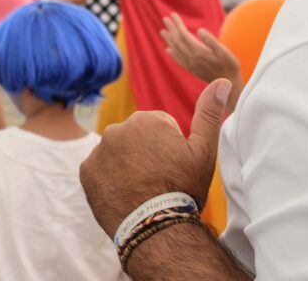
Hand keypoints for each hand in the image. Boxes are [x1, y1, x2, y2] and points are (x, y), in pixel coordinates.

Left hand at [80, 79, 232, 237]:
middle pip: (135, 139)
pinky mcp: (86, 171)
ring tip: (141, 189)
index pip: (158, 128)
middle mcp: (118, 128)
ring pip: (117, 153)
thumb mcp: (204, 151)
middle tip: (158, 179)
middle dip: (145, 154)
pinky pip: (99, 169)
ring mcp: (99, 150)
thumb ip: (210, 113)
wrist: (156, 228)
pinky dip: (108, 179)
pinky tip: (124, 194)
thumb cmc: (183, 188)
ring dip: (126, 165)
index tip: (173, 168)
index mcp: (146, 119)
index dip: (169, 149)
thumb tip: (221, 80)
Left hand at [161, 13, 241, 91]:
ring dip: (169, 40)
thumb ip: (211, 41)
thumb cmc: (229, 66)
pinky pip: (178, 60)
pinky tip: (168, 50)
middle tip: (165, 19)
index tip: (172, 14)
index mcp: (198, 51)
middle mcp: (191, 58)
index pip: (183, 35)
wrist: (228, 86)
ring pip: (176, 50)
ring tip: (162, 31)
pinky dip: (172, 54)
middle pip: (177, 41)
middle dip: (171, 29)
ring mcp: (190, 65)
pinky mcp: (192, 70)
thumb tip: (199, 30)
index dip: (178, 24)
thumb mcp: (224, 52)